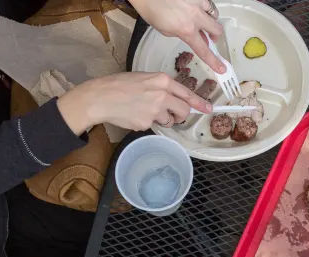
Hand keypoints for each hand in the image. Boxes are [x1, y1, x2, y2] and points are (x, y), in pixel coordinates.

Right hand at [57, 72, 211, 134]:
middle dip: (180, 115)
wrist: (100, 97)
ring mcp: (155, 110)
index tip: (208, 109)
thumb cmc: (118, 85)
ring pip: (169, 120)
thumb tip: (174, 98)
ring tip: (144, 110)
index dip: (199, 103)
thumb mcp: (143, 78)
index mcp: (161, 80)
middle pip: (183, 111)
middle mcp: (162, 94)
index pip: (187, 93)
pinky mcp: (147, 122)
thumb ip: (161, 87)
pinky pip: (154, 125)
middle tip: (173, 115)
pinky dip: (147, 122)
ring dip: (162, 119)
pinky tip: (135, 115)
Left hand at [129, 0, 225, 72]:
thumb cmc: (151, 9)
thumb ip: (184, 36)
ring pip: (215, 15)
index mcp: (186, 30)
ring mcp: (197, 3)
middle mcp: (195, 17)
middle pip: (217, 30)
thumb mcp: (166, 31)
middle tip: (211, 38)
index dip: (213, 61)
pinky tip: (197, 8)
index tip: (221, 67)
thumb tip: (196, 37)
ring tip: (203, 20)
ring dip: (210, 20)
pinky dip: (204, 8)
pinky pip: (207, 3)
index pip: (204, 50)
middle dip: (215, 36)